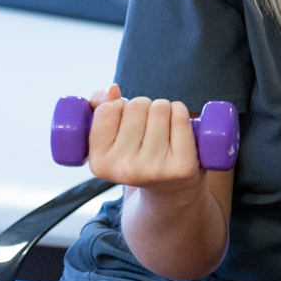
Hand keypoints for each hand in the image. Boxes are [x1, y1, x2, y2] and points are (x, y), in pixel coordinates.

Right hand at [86, 88, 203, 195]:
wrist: (171, 190)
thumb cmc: (138, 155)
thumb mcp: (111, 140)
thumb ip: (99, 109)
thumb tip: (111, 90)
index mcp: (99, 162)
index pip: (107, 109)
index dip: (119, 105)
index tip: (125, 120)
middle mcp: (124, 168)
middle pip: (136, 105)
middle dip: (144, 107)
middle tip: (147, 127)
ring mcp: (154, 168)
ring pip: (160, 107)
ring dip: (164, 109)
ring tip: (162, 128)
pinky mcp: (182, 166)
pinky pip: (181, 116)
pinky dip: (181, 112)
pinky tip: (179, 128)